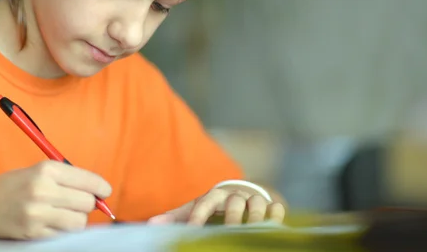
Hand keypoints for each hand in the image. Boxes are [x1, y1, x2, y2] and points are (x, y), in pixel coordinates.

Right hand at [0, 160, 111, 239]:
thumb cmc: (14, 185)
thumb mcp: (38, 171)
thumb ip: (67, 178)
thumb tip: (97, 190)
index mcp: (46, 170)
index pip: (87, 180)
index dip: (101, 187)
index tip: (105, 191)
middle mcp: (43, 190)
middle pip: (87, 202)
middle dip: (88, 203)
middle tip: (79, 202)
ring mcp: (38, 213)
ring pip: (79, 221)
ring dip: (77, 219)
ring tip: (65, 213)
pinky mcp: (34, 232)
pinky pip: (64, 234)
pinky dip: (64, 230)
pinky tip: (53, 222)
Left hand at [147, 187, 284, 225]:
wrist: (240, 192)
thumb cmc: (213, 205)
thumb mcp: (194, 208)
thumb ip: (175, 217)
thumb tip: (149, 224)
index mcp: (214, 195)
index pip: (204, 203)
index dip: (199, 217)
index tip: (194, 232)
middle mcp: (234, 195)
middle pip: (233, 202)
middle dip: (231, 218)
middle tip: (229, 233)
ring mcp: (254, 199)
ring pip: (257, 204)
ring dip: (255, 218)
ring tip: (252, 232)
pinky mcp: (272, 205)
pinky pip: (277, 208)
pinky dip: (276, 215)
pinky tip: (273, 226)